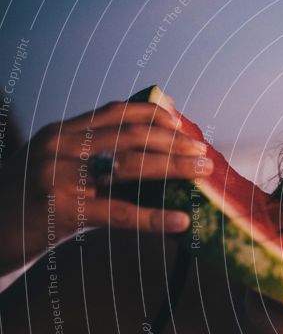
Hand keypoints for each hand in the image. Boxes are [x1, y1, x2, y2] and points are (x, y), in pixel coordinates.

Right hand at [0, 100, 211, 274]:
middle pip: (130, 136)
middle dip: (174, 142)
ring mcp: (59, 177)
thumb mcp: (54, 167)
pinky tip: (182, 221)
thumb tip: (150, 156)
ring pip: (130, 166)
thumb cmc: (28, 203)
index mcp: (60, 132)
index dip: (155, 116)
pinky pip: (120, 214)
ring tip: (203, 172)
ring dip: (174, 168)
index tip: (184, 125)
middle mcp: (59, 147)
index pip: (116, 112)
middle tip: (204, 152)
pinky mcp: (63, 212)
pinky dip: (155, 218)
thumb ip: (91, 156)